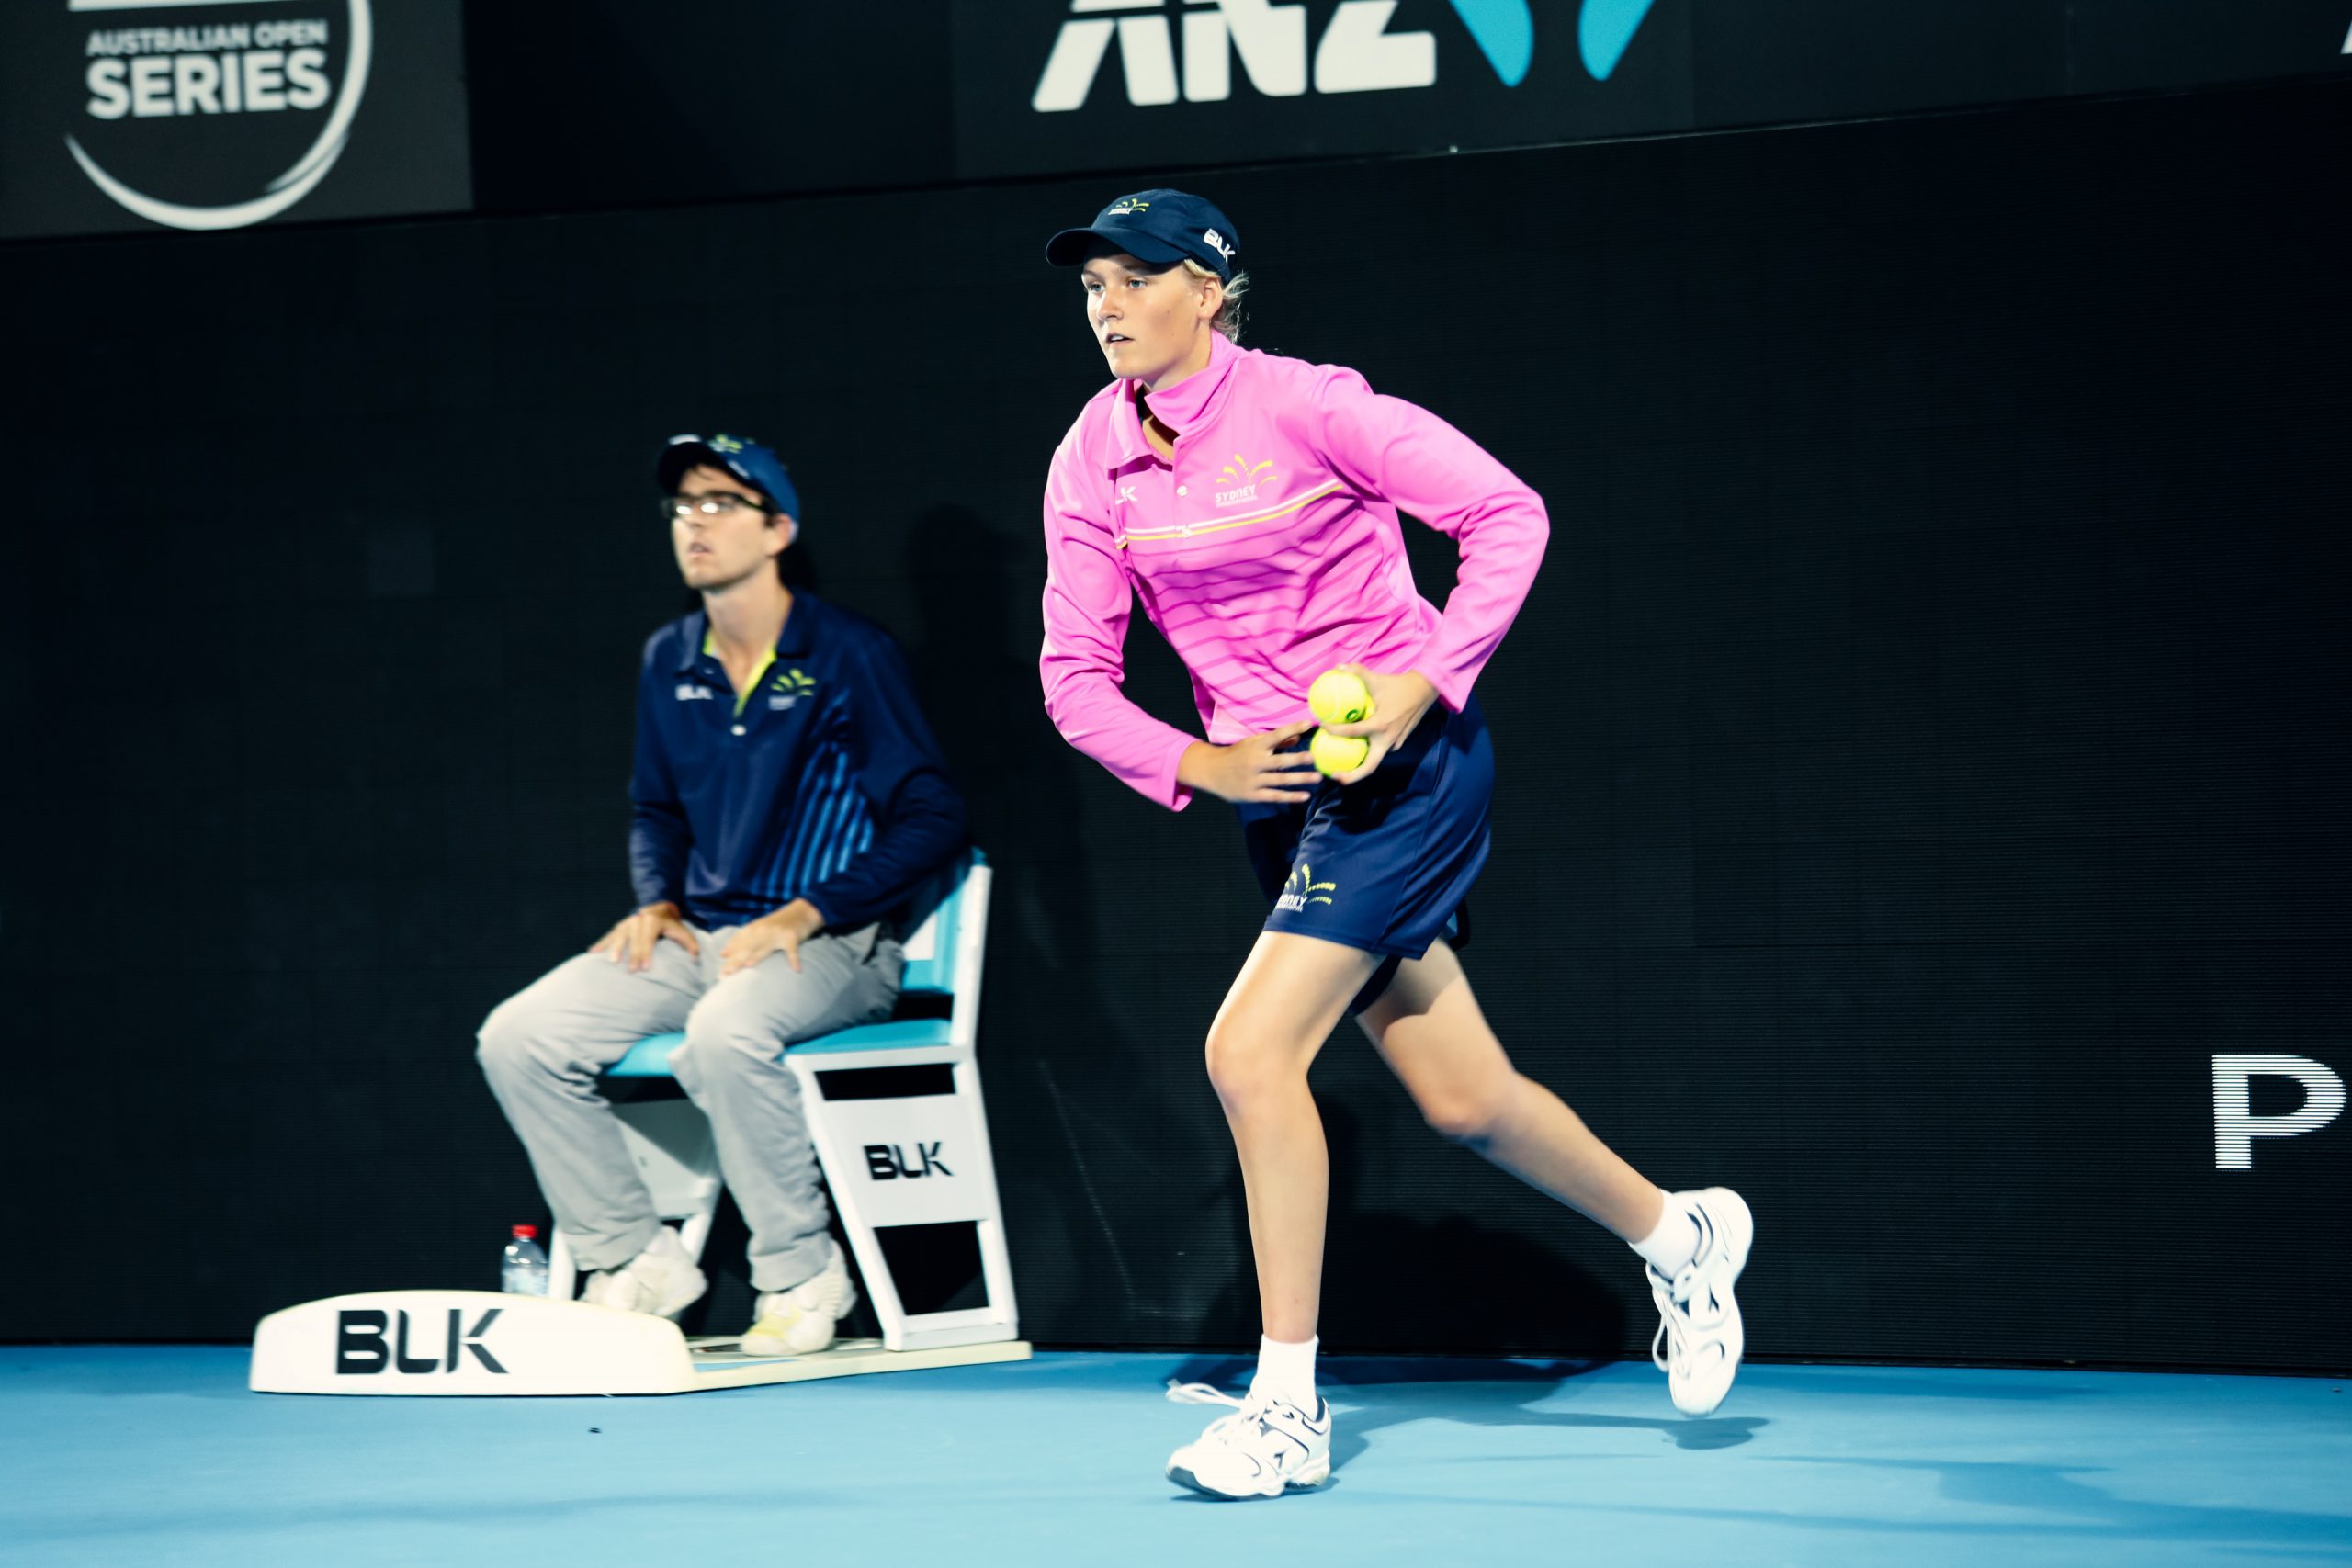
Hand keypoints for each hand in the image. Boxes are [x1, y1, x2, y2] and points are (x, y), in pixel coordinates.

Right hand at [590, 901, 699, 972]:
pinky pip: (609, 935)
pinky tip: (592, 952)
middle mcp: (638, 919)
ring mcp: (627, 922)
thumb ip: (690, 944)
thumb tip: (695, 958)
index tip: (645, 967)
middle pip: (634, 938)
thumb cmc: (671, 925)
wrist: (659, 908)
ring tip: (611, 962)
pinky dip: (601, 943)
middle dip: (632, 954)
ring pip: (619, 935)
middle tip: (630, 970)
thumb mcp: (682, 931)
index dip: (647, 952)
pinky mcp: (620, 927)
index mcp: (653, 920)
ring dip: (615, 948)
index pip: (649, 937)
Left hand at [719, 899, 825, 976]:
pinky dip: (794, 960)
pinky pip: (792, 951)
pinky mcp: (792, 937)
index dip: (729, 957)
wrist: (801, 911)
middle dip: (736, 961)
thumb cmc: (777, 924)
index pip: (738, 944)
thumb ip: (741, 941)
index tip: (720, 972)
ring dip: (755, 958)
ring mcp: (777, 934)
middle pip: (747, 948)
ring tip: (746, 967)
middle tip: (726, 973)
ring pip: (764, 949)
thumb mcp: (758, 929)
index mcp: (753, 929)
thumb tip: (722, 954)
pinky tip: (795, 969)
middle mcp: (763, 931)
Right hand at [1178, 721, 1324, 804]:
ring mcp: (1253, 780)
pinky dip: (1290, 797)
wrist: (1211, 771)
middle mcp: (1255, 762)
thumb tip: (1298, 737)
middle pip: (1280, 761)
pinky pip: (1274, 796)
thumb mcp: (1252, 743)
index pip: (1277, 735)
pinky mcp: (1252, 795)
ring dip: (1300, 779)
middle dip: (1297, 759)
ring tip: (1317, 777)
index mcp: (1256, 746)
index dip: (1293, 728)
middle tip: (1314, 758)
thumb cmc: (1236, 755)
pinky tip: (1305, 796)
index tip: (1310, 723)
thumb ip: (1276, 741)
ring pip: (1280, 780)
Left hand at [1318, 666, 1440, 784]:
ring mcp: (1395, 744)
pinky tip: (1355, 750)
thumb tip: (1338, 667)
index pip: (1352, 732)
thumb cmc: (1400, 685)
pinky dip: (1367, 754)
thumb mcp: (1377, 679)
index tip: (1322, 727)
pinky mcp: (1398, 743)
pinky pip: (1380, 752)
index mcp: (1381, 725)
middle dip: (1351, 776)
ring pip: (1374, 760)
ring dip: (1359, 767)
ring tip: (1341, 767)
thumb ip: (1358, 672)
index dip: (1334, 731)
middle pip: (1369, 767)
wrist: (1425, 690)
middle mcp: (1388, 739)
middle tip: (1333, 776)